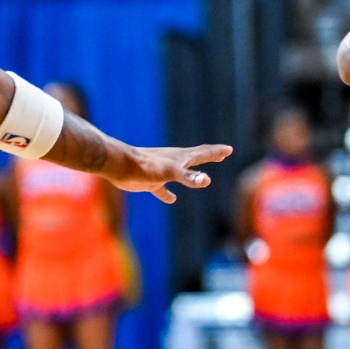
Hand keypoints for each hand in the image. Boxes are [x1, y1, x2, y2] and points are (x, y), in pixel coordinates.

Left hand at [106, 143, 233, 202]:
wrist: (120, 166)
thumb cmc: (146, 167)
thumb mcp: (170, 172)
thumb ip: (189, 177)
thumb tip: (206, 180)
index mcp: (181, 158)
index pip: (203, 153)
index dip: (217, 152)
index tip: (229, 149)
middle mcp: (174, 163)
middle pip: (195, 159)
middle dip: (209, 156)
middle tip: (221, 154)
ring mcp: (163, 172)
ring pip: (182, 173)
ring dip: (192, 175)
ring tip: (203, 177)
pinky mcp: (151, 182)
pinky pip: (163, 189)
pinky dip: (168, 194)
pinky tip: (172, 199)